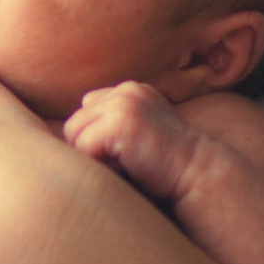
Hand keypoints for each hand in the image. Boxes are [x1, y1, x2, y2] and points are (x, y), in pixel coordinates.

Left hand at [62, 79, 198, 203]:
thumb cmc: (165, 167)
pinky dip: (100, 164)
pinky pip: (83, 146)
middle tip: (127, 161)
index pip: (85, 112)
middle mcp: (125, 91)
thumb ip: (110, 127)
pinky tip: (128, 165)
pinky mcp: (120, 120)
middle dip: (91, 149)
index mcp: (130, 91)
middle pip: (74, 124)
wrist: (198, 172)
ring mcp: (123, 102)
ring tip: (127, 162)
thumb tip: (66, 135)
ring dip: (94, 157)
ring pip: (74, 134)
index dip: (97, 140)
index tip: (127, 153)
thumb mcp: (137, 137)